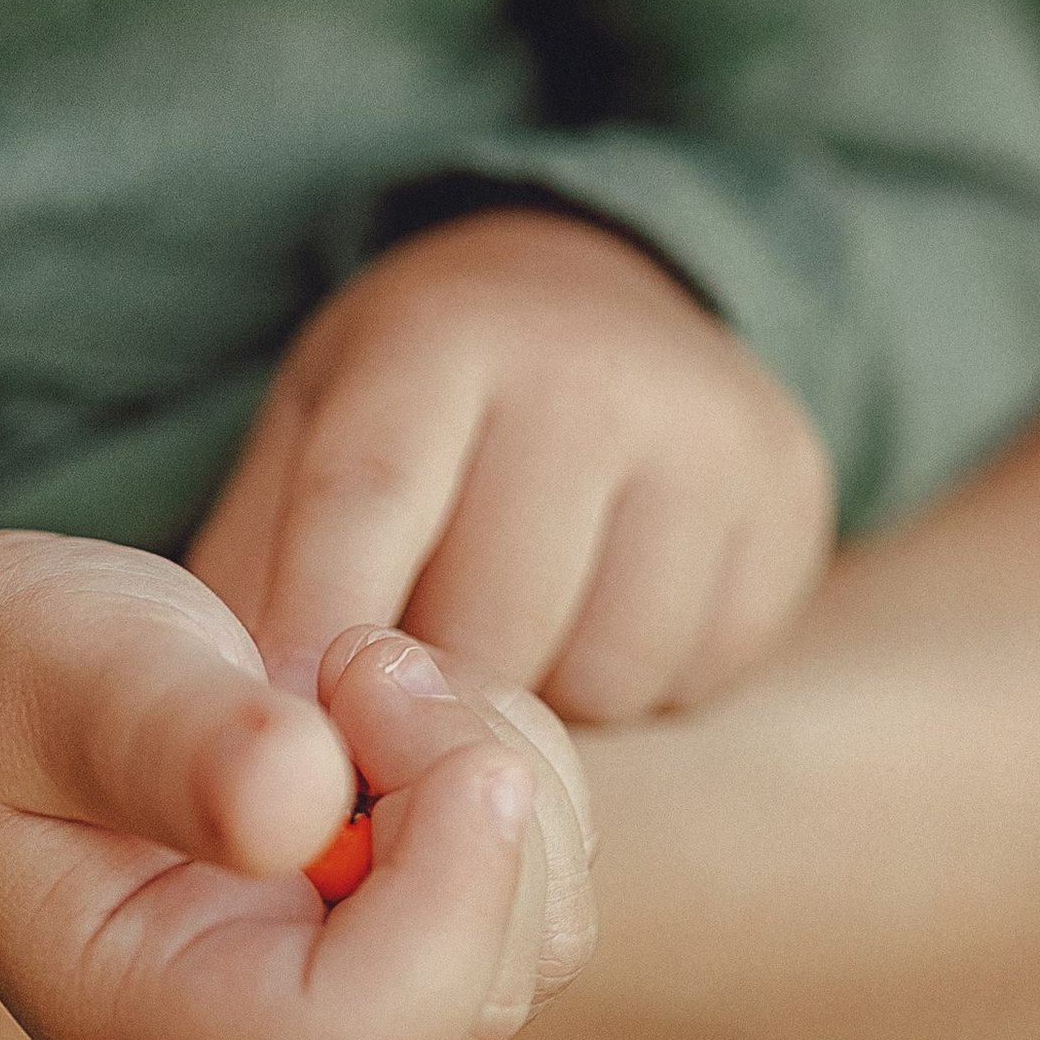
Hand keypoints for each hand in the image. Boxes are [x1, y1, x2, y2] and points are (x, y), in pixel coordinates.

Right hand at [0, 534, 592, 1039]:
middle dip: (467, 799)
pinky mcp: (400, 950)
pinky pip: (539, 880)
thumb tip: (305, 804)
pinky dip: (502, 767)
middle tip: (353, 662)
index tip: (411, 714)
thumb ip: (174, 742)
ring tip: (348, 677)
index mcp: (148, 1030)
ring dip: (491, 768)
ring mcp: (338, 1012)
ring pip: (535, 934)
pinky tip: (379, 710)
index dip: (445, 896)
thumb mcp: (62, 674)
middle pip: (476, 993)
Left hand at [190, 209, 833, 718]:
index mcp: (440, 337)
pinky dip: (636, 687)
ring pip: (603, 673)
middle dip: (431, 694)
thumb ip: (258, 566)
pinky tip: (598, 619)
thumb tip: (249, 733)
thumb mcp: (311, 431)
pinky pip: (698, 676)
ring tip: (510, 635)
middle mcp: (590, 370)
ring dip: (541, 699)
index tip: (289, 742)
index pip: (369, 504)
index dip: (320, 637)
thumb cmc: (419, 402)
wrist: (597, 298)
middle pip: (490, 622)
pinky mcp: (791, 500)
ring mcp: (709, 434)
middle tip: (403, 698)